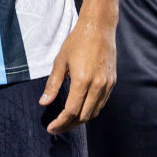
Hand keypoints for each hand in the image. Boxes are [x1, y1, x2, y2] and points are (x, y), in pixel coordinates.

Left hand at [40, 12, 116, 134]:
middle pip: (84, 116)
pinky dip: (90, 110)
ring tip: (66, 122)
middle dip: (69, 125)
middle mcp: (97, 86)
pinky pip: (102, 103)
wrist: (99, 28)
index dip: (60, 122)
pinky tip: (80, 110)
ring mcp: (107, 85)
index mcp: (82, 80)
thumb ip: (52, 84)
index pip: (71, 111)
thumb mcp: (60, 61)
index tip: (51, 128)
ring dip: (80, 120)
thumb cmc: (77, 42)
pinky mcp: (112, 82)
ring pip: (94, 112)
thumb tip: (43, 102)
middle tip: (57, 128)